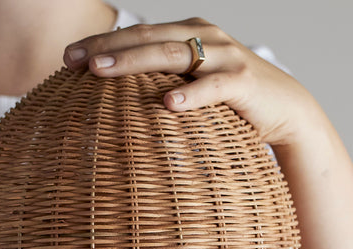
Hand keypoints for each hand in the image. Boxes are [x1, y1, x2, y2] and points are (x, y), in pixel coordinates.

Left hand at [63, 17, 325, 147]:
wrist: (286, 110)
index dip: (102, 43)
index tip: (66, 58)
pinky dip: (191, 96)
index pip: (137, 34)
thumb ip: (163, 86)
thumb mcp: (193, 88)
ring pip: (171, 55)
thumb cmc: (231, 105)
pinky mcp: (243, 82)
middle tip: (73, 61)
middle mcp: (204, 37)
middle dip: (107, 48)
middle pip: (147, 38)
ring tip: (101, 74)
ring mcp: (224, 56)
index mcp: (187, 33)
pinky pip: (212, 88)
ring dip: (134, 63)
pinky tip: (167, 105)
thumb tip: (119, 110)